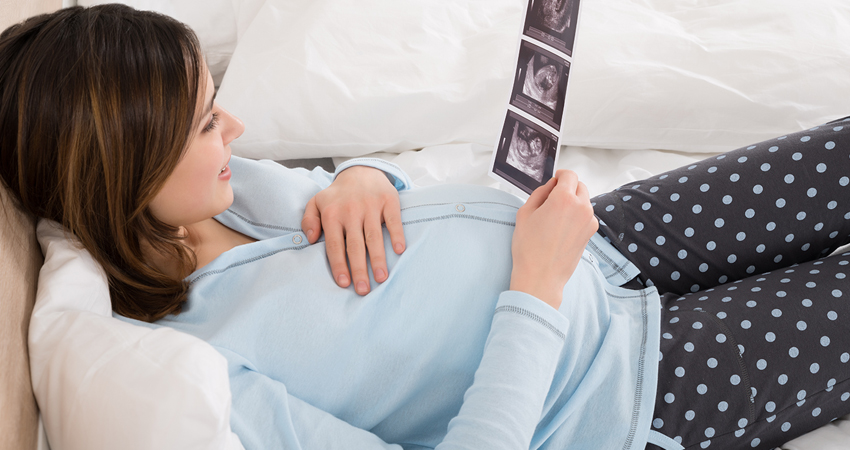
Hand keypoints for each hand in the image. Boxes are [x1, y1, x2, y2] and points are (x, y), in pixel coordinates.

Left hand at [301, 166, 404, 294]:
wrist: (361, 171)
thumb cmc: (338, 195)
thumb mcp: (316, 203)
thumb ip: (308, 221)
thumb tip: (312, 239)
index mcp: (332, 214)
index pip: (335, 245)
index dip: (339, 266)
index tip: (344, 284)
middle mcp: (350, 211)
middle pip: (355, 246)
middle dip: (359, 269)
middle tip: (363, 290)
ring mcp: (370, 205)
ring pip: (374, 237)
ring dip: (378, 259)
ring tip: (382, 278)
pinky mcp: (388, 200)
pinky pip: (393, 220)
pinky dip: (396, 235)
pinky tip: (399, 251)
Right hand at [509, 170, 597, 309]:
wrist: (541, 276)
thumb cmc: (529, 248)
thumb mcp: (525, 213)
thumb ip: (539, 193)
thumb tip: (550, 186)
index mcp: (564, 199)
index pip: (569, 175)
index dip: (560, 175)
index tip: (555, 180)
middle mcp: (581, 208)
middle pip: (580, 186)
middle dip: (567, 188)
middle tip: (552, 199)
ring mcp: (589, 221)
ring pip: (584, 201)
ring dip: (573, 202)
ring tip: (555, 217)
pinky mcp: (591, 233)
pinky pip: (586, 216)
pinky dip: (577, 216)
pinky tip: (561, 229)